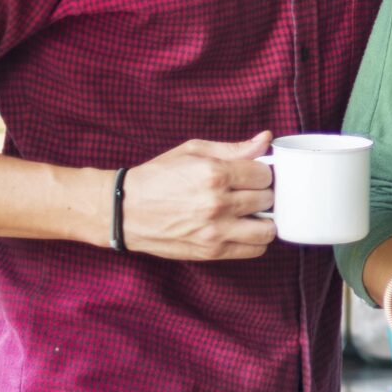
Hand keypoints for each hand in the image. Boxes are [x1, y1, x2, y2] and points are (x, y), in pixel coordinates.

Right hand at [117, 132, 276, 259]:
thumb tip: (266, 140)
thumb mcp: (192, 151)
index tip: (251, 175)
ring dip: (264, 220)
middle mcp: (217, 203)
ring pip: (268, 229)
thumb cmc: (157, 177)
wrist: (123, 210)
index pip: (264, 175)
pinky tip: (243, 230)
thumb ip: (233, 148)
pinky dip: (255, 241)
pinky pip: (254, 250)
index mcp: (214, 174)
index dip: (261, 173)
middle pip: (267, 199)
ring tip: (251, 214)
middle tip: (248, 193)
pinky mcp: (212, 251)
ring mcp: (215, 230)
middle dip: (261, 194)